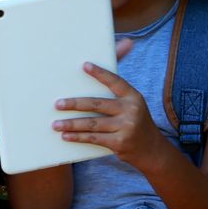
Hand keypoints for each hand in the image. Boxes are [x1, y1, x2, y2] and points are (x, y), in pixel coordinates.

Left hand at [51, 61, 165, 170]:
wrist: (151, 149)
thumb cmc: (134, 121)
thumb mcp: (132, 104)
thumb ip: (116, 89)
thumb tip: (106, 58)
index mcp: (133, 96)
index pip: (115, 81)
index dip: (100, 73)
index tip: (85, 66)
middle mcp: (131, 110)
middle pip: (97, 104)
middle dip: (74, 104)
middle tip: (57, 104)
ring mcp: (126, 127)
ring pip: (92, 123)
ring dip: (71, 124)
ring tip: (56, 124)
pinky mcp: (120, 143)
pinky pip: (94, 138)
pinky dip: (78, 137)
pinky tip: (66, 136)